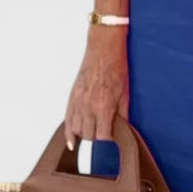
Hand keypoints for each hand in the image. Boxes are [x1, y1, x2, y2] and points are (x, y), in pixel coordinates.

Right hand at [63, 26, 129, 150]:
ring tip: (92, 131)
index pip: (103, 135)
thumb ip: (123, 114)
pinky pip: (67, 121)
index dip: (109, 137)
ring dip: (84, 134)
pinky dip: (68, 133)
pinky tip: (71, 141)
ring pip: (76, 130)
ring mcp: (78, 103)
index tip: (113, 135)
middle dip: (97, 136)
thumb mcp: (125, 93)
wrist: (103, 50)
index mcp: (103, 107)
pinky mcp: (72, 98)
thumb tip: (123, 128)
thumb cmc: (116, 68)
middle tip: (104, 130)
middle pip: (89, 135)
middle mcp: (88, 107)